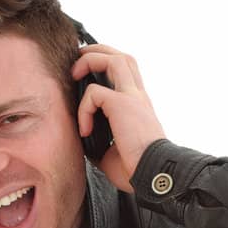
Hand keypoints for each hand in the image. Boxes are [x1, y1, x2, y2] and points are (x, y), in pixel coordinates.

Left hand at [71, 44, 165, 193]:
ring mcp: (132, 97)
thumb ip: (100, 137)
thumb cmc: (135, 169)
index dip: (105, 64)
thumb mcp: (112, 149)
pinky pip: (95, 93)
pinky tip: (85, 130)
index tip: (85, 75)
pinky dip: (84, 108)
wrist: (153, 175)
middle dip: (96, 51)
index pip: (125, 71)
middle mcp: (138, 96)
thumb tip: (82, 137)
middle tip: (76, 63)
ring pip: (113, 59)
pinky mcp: (123, 105)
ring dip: (90, 62)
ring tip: (74, 77)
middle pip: (121, 55)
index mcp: (138, 105)